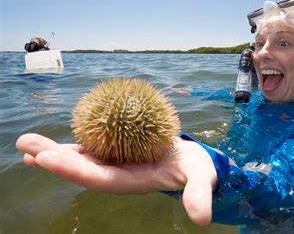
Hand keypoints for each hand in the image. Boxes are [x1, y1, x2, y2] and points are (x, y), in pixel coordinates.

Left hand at [16, 133, 216, 225]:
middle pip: (80, 168)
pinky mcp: (116, 151)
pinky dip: (71, 143)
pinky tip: (49, 141)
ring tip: (25, 142)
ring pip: (80, 157)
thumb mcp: (200, 178)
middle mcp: (117, 175)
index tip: (47, 158)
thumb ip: (198, 195)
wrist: (191, 161)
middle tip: (26, 146)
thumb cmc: (196, 169)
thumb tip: (202, 218)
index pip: (99, 178)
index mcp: (131, 182)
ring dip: (53, 151)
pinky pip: (91, 146)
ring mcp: (114, 163)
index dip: (73, 170)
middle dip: (53, 160)